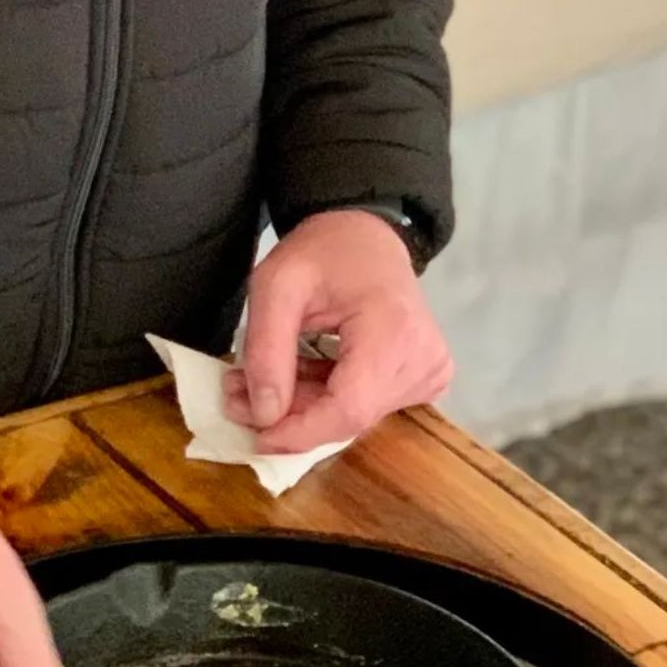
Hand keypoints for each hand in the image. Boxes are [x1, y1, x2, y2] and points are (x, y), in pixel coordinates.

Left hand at [222, 211, 452, 452]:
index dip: (300, 430)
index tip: (253, 432)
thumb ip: (267, 348)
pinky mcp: (425, 377)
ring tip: (254, 385)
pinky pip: (367, 404)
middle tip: (236, 398)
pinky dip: (326, 398)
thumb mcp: (276, 284)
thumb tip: (266, 415)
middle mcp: (424, 360)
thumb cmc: (324, 250)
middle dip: (290, 417)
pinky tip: (293, 378)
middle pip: (350, 416)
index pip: (349, 409)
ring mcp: (430, 371)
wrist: (366, 233)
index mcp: (395, 331)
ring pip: (355, 416)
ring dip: (303, 408)